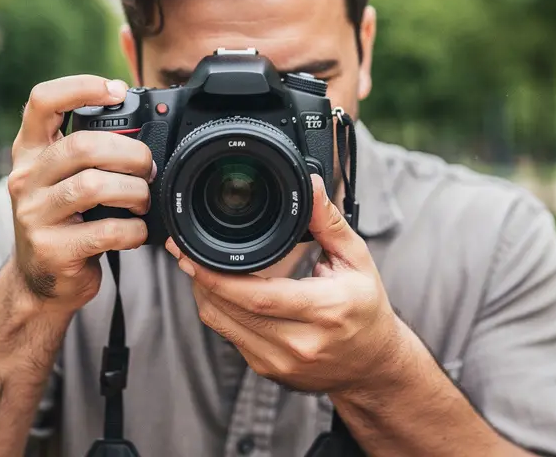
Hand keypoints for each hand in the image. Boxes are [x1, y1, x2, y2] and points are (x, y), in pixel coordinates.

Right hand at [8, 75, 156, 311]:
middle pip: (82, 145)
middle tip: (147, 169)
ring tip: (143, 201)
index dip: (80, 87)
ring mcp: (34, 215)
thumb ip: (88, 152)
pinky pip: (105, 231)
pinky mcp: (52, 249)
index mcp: (29, 152)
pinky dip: (132, 230)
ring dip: (134, 192)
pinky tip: (136, 232)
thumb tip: (145, 130)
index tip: (115, 91)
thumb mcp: (62, 179)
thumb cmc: (65, 221)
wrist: (41, 281)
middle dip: (129, 154)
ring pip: (94, 186)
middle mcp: (25, 178)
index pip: (41, 102)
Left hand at [166, 174, 411, 394]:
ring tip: (195, 266)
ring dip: (204, 294)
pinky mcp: (268, 370)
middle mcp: (300, 342)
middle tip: (182, 252)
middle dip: (200, 278)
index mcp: (325, 311)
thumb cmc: (366, 309)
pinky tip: (218, 291)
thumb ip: (329, 222)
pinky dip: (219, 311)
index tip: (194, 254)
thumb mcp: (357, 260)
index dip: (218, 276)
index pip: (258, 297)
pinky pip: (230, 337)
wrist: (373, 365)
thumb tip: (312, 186)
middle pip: (231, 310)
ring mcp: (281, 362)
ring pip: (223, 325)